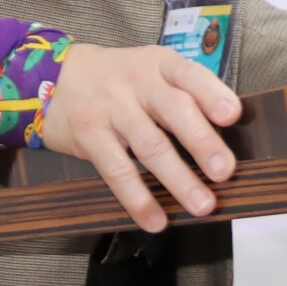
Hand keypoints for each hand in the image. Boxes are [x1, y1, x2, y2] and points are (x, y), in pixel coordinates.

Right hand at [42, 44, 240, 231]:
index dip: (212, 94)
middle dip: (202, 143)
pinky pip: (117, 171)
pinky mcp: (90, 138)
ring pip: (150, 146)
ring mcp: (112, 111)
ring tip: (202, 204)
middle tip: (225, 171)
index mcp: (161, 65)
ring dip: (178, 179)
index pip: (190, 75)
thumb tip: (226, 132)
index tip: (233, 115)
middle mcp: (138, 84)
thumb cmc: (120, 78)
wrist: (53, 77)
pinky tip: (156, 219)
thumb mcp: (153, 71)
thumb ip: (185, 93)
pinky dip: (138, 199)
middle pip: (174, 111)